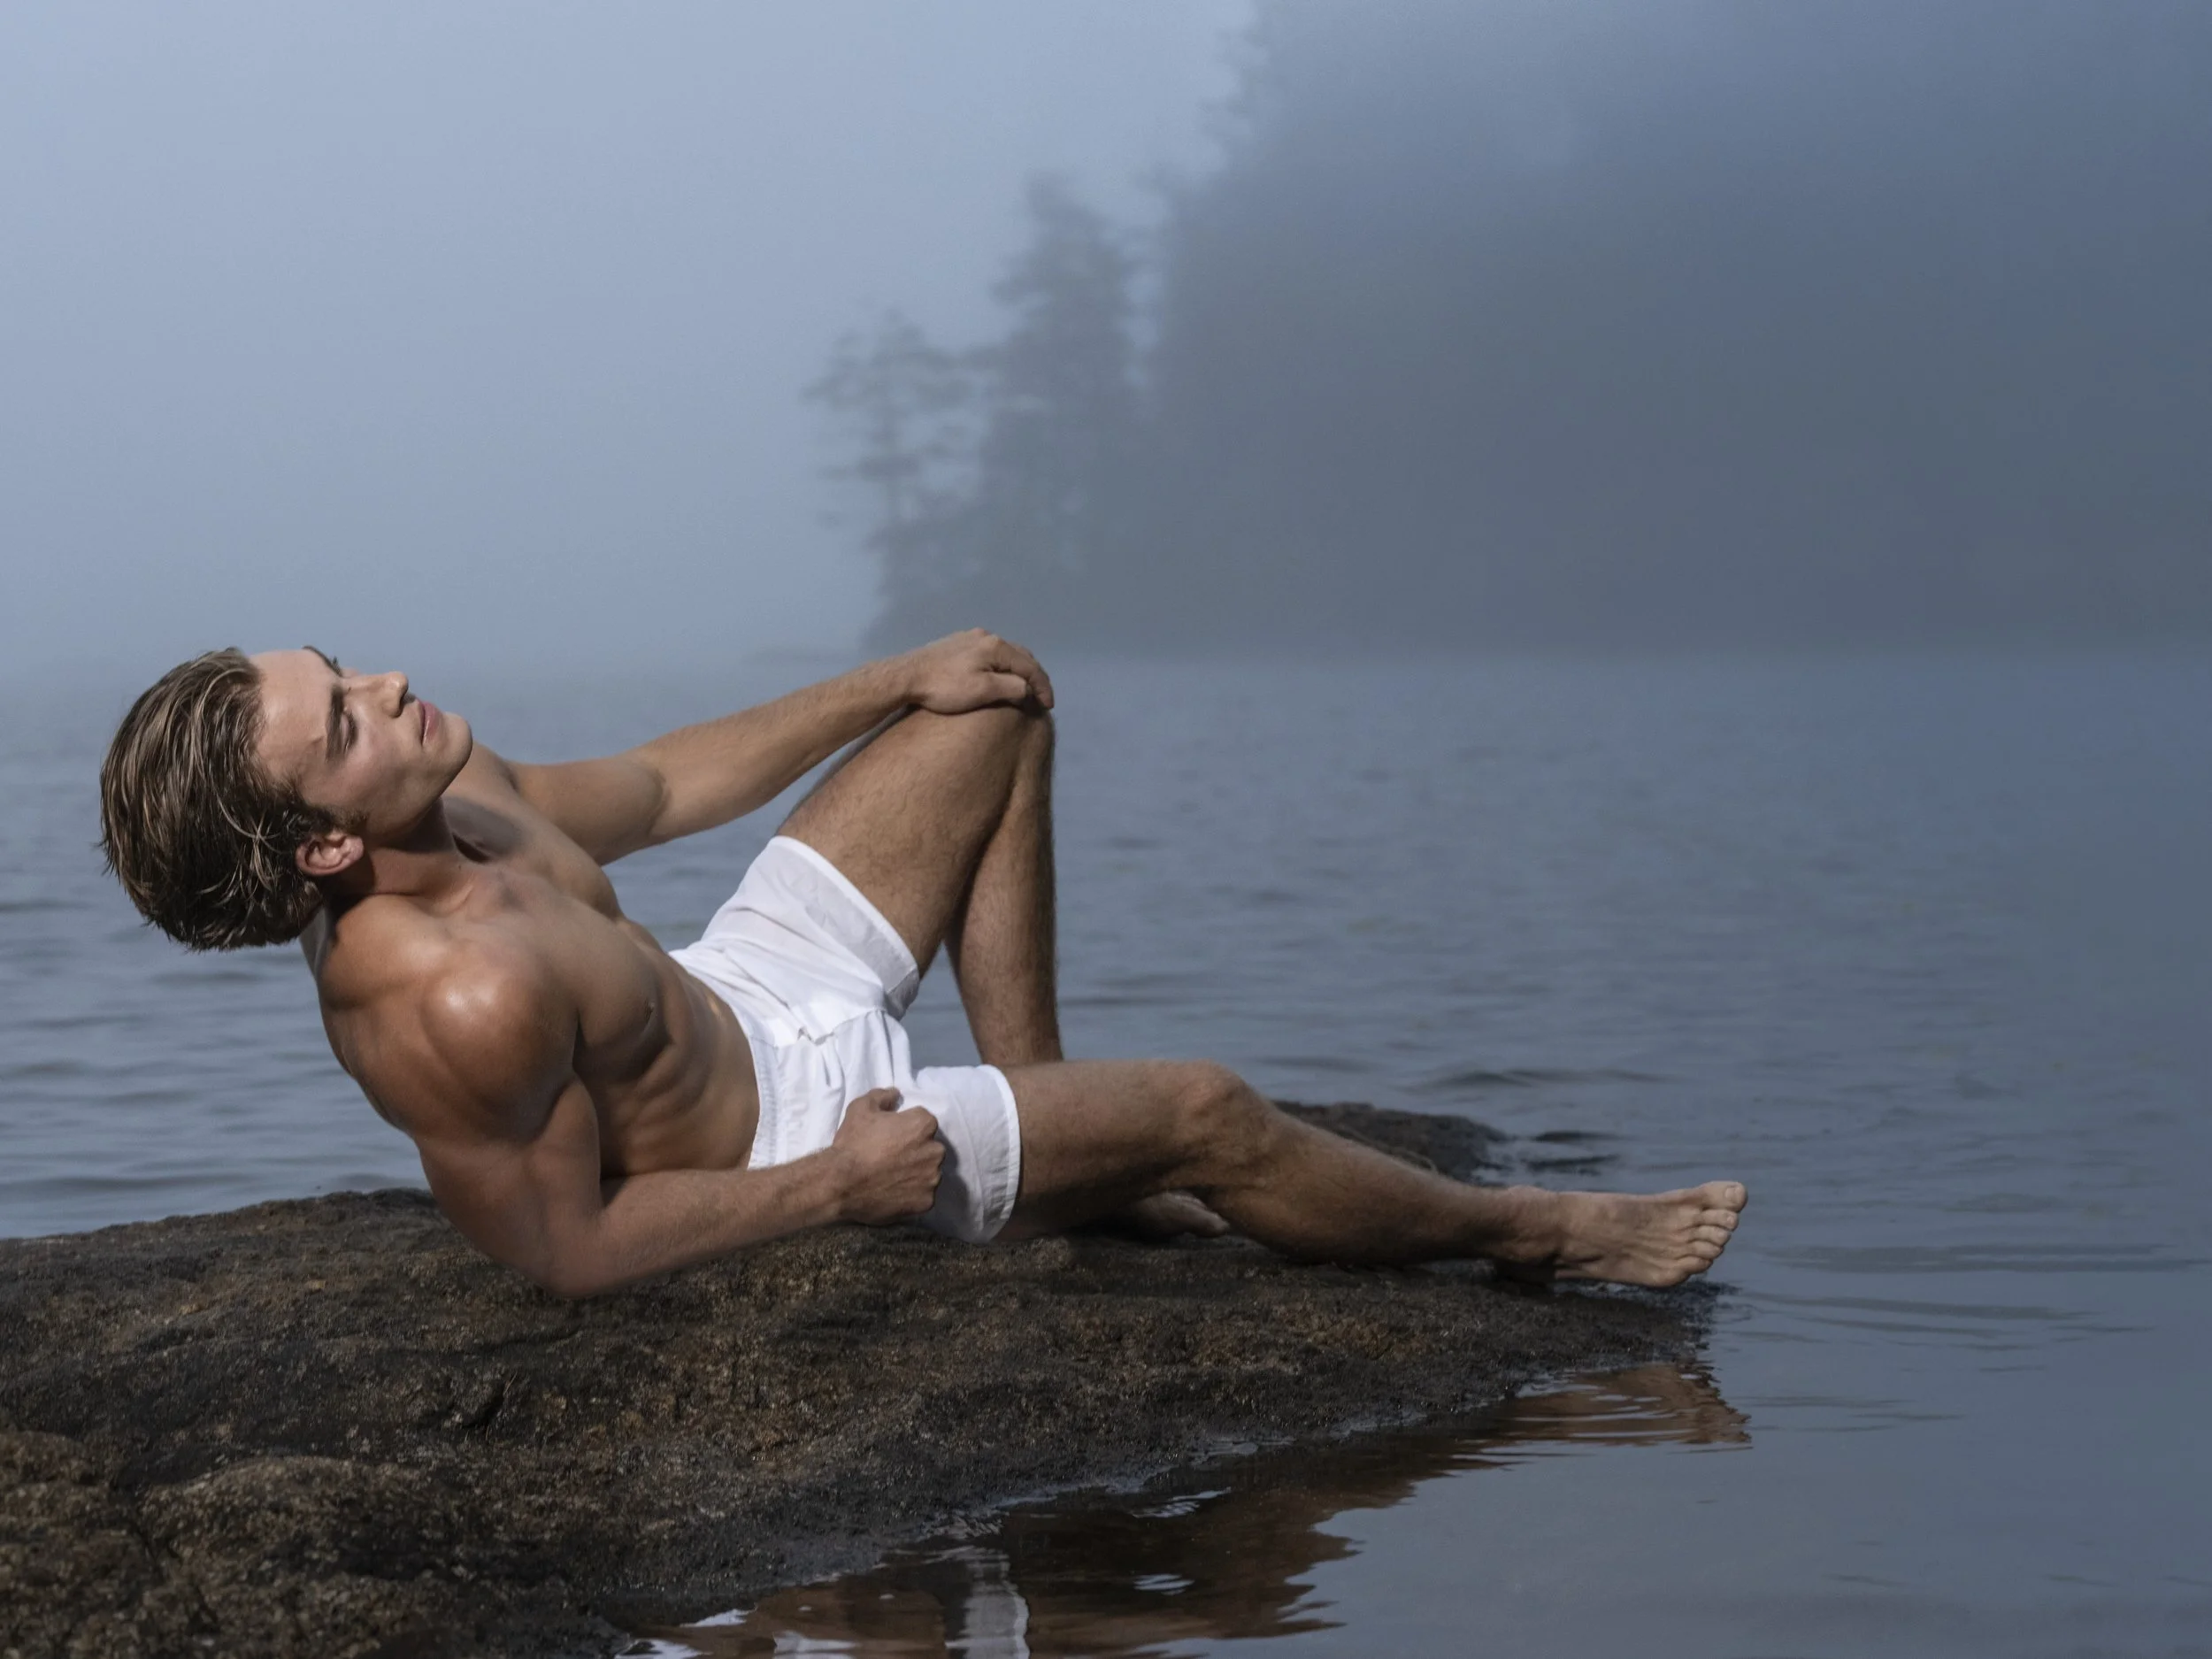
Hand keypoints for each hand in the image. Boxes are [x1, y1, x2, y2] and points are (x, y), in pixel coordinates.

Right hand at [827, 1088, 943, 1224]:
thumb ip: (882, 1096)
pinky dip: (912, 1194)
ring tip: (892, 1178)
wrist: (840, 1183)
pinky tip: (894, 1193)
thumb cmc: (853, 1142)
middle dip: (916, 1151)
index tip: (891, 1137)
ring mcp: (932, 1178)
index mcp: (924, 1124)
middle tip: (892, 1159)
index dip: (907, 1128)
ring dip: (916, 1173)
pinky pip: (923, 1195)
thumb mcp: (861, 1108)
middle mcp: (935, 1150)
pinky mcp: (926, 1202)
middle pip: (930, 1148)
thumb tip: (896, 1094)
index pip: (923, 1122)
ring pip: (929, 1173)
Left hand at [897, 629, 1053, 714]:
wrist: (906, 676)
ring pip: (1005, 654)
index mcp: (996, 646)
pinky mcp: (957, 644)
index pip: (1031, 667)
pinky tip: (998, 678)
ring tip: (1023, 689)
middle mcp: (986, 636)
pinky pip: (989, 654)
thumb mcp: (983, 691)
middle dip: (1033, 677)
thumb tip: (1027, 688)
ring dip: (1017, 671)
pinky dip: (1001, 667)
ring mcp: (970, 638)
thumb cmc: (945, 687)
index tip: (1048, 706)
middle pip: (1021, 656)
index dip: (1043, 687)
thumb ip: (1012, 687)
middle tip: (1040, 698)